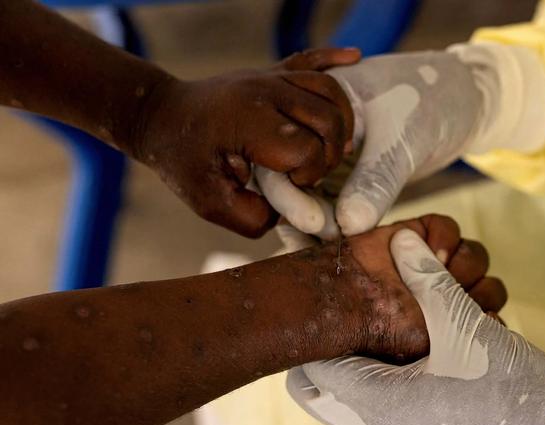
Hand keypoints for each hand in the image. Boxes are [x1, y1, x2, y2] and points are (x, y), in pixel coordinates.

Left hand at [130, 48, 360, 237]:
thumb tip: (289, 211)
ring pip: (330, 91)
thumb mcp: (208, 202)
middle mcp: (264, 92)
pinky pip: (311, 59)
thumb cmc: (183, 160)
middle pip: (329, 119)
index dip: (308, 175)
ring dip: (342, 122)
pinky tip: (356, 57)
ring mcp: (270, 78)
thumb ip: (252, 217)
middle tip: (310, 172)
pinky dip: (335, 58)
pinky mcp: (272, 72)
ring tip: (335, 147)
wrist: (160, 115)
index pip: (307, 148)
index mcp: (249, 121)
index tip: (289, 185)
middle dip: (329, 154)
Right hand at [257, 51, 484, 237]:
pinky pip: (328, 204)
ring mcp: (324, 155)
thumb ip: (376, 180)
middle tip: (326, 244)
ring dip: (314, 226)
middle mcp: (307, 130)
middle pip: (285, 178)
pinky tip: (340, 249)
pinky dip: (332, 226)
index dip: (289, 192)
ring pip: (306, 197)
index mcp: (308, 104)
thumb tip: (348, 226)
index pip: (280, 152)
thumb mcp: (402, 138)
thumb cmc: (430, 100)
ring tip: (331, 254)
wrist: (460, 99)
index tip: (314, 224)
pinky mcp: (343, 176)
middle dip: (300, 215)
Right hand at [282, 214, 506, 362]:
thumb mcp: (433, 338)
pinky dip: (444, 236)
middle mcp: (447, 296)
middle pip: (490, 286)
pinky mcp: (420, 235)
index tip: (475, 317)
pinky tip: (430, 250)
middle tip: (452, 295)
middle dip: (477, 290)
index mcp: (451, 326)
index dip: (487, 313)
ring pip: (475, 255)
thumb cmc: (387, 328)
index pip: (491, 316)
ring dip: (464, 263)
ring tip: (440, 270)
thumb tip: (495, 318)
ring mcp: (434, 264)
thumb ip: (469, 325)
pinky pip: (449, 228)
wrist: (346, 299)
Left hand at [287, 230, 544, 424]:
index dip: (323, 325)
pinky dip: (412, 354)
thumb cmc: (509, 396)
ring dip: (389, 339)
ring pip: (371, 372)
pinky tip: (442, 333)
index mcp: (378, 398)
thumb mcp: (466, 329)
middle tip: (377, 300)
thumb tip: (403, 242)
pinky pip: (398, 384)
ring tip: (419, 312)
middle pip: (336, 370)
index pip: (312, 368)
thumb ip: (430, 282)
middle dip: (354, 331)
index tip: (341, 293)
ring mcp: (402, 422)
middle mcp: (380, 416)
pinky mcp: (425, 419)